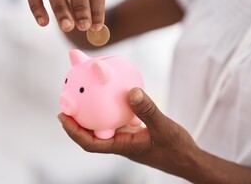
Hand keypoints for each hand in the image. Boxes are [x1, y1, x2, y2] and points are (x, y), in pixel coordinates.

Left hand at [58, 87, 200, 178]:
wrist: (188, 159)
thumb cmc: (176, 149)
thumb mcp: (163, 127)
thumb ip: (148, 110)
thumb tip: (131, 91)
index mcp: (123, 147)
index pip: (91, 143)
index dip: (73, 132)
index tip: (62, 117)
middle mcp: (121, 143)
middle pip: (92, 135)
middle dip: (77, 123)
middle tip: (67, 104)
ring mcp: (128, 138)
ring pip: (105, 127)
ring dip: (93, 116)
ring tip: (84, 98)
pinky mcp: (136, 133)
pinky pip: (119, 121)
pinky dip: (111, 111)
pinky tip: (114, 97)